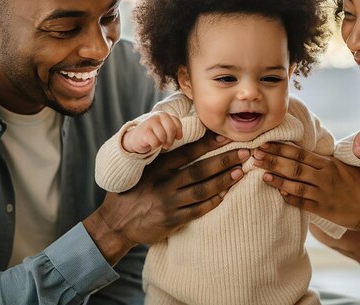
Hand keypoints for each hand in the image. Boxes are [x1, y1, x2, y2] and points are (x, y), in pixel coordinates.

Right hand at [84, 131, 246, 264]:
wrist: (115, 223)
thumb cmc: (130, 192)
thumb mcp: (140, 170)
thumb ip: (159, 156)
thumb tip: (177, 136)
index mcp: (156, 168)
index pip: (186, 152)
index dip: (207, 143)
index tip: (225, 136)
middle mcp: (164, 184)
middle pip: (200, 170)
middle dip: (224, 160)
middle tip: (244, 153)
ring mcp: (169, 203)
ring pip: (202, 190)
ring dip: (224, 181)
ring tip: (240, 172)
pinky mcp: (172, 220)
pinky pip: (197, 211)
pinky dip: (213, 203)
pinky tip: (225, 195)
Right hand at [122, 111, 182, 153]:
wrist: (135, 138)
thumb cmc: (153, 134)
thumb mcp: (164, 129)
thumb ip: (173, 129)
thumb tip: (179, 137)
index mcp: (164, 115)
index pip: (177, 123)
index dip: (178, 133)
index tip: (177, 138)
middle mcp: (157, 116)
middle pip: (171, 129)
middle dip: (170, 140)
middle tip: (167, 144)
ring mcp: (150, 122)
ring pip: (163, 137)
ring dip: (162, 143)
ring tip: (159, 143)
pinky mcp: (144, 131)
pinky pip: (156, 142)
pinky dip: (155, 146)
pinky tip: (152, 144)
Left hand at [255, 142, 359, 267]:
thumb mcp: (351, 163)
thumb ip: (332, 156)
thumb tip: (316, 146)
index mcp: (329, 163)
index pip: (300, 153)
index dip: (280, 148)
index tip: (264, 143)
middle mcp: (325, 177)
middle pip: (293, 166)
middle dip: (272, 160)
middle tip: (254, 155)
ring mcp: (324, 194)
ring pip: (295, 184)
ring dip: (277, 179)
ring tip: (261, 174)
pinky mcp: (324, 210)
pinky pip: (303, 203)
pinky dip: (290, 198)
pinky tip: (278, 193)